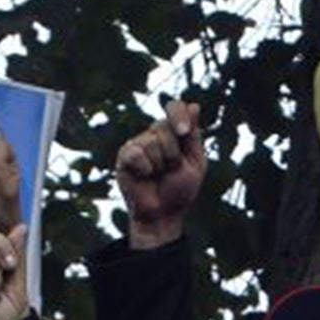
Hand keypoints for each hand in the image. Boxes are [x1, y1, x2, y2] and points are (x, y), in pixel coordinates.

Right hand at [115, 101, 207, 249]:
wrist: (163, 214)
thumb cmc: (180, 190)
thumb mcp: (195, 163)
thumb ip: (194, 136)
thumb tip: (194, 105)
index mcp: (173, 133)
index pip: (174, 107)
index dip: (179, 114)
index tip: (184, 132)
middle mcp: (154, 134)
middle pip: (164, 127)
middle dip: (174, 154)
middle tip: (170, 170)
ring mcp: (138, 144)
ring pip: (152, 142)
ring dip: (160, 165)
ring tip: (157, 176)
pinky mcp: (124, 156)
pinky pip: (136, 153)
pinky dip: (145, 169)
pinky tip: (144, 177)